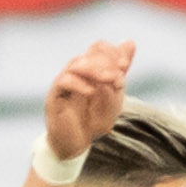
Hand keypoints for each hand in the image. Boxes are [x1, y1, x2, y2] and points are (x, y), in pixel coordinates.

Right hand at [41, 39, 135, 163]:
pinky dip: (78, 84)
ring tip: (109, 80)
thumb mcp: (114, 97)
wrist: (76, 144)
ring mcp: (63, 83)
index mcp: (90, 71)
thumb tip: (130, 42)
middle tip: (118, 77)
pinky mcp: (54, 97)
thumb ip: (120, 72)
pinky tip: (91, 92)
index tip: (125, 65)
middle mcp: (75, 73)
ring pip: (75, 64)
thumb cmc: (93, 120)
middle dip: (106, 62)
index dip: (113, 52)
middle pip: (88, 54)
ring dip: (95, 70)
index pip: (98, 48)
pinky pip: (63, 82)